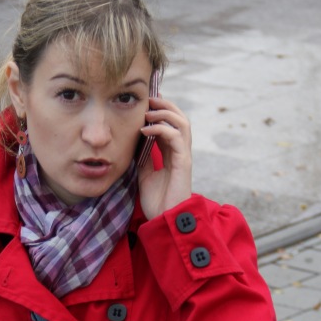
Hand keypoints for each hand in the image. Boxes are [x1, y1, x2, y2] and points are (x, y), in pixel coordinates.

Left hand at [137, 97, 192, 220]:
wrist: (165, 220)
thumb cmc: (157, 201)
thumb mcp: (145, 174)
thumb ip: (144, 157)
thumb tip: (135, 141)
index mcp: (173, 154)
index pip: (170, 125)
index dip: (159, 113)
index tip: (143, 106)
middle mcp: (181, 152)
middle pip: (179, 119)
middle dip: (164, 106)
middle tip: (148, 100)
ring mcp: (184, 156)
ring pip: (182, 123)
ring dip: (165, 113)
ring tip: (147, 112)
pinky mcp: (184, 162)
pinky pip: (177, 137)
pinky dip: (161, 129)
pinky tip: (146, 130)